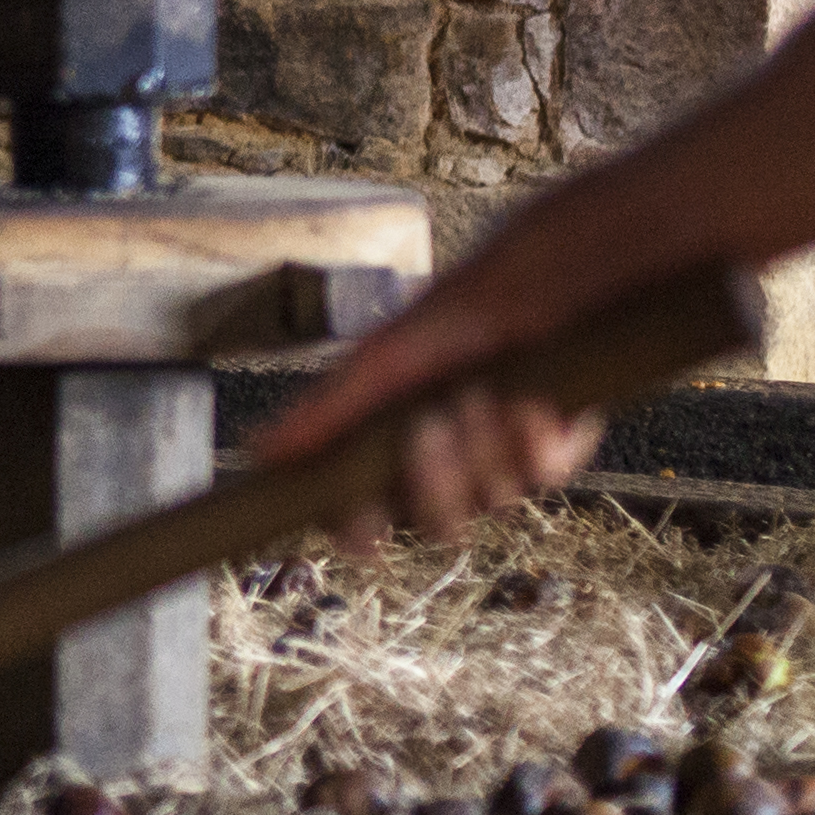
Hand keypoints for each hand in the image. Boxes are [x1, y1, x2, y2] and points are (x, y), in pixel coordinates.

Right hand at [254, 230, 635, 539]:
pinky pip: (543, 476)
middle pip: (434, 523)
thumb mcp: (383, 358)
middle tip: (431, 425)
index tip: (362, 536)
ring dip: (483, 446)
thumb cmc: (458, 309)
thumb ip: (326, 408)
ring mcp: (504, 460)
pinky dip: (532, 440)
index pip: (365, 512)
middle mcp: (450, 463)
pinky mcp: (555, 449)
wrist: (537, 277)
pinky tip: (527, 401)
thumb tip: (259, 450)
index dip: (360, 529)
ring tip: (481, 390)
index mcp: (396, 446)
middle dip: (433, 479)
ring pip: (491, 501)